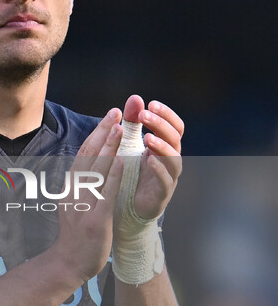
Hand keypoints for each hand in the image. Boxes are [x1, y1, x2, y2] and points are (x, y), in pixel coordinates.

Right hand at [51, 108, 123, 284]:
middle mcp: (74, 193)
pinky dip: (113, 176)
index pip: (83, 155)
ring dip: (108, 148)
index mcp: (70, 188)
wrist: (69, 263)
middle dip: (102, 132)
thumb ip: (82, 185)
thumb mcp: (74, 204)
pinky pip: (105, 194)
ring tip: (120, 128)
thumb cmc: (76, 235)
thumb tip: (91, 164)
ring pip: (96, 171)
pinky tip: (122, 161)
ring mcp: (83, 206)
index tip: (108, 117)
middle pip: (88, 156)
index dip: (96, 134)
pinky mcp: (95, 220)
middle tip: (116, 112)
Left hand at [124, 95, 183, 219]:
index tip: (151, 104)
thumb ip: (132, 123)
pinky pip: (165, 180)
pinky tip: (148, 159)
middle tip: (144, 115)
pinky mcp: (162, 194)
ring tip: (147, 137)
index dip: (166, 114)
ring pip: (174, 159)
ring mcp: (169, 177)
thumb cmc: (132, 172)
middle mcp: (170, 160)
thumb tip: (135, 97)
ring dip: (162, 146)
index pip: (175, 126)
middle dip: (161, 124)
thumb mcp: (130, 145)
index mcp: (165, 146)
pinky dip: (159, 169)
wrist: (128, 207)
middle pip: (175, 138)